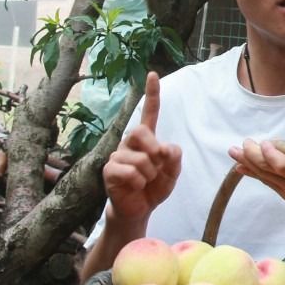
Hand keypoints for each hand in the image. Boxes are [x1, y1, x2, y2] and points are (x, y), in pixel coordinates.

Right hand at [102, 72, 181, 224]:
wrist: (139, 210)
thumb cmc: (154, 188)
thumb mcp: (172, 173)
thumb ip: (174, 158)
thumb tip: (165, 148)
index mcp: (146, 139)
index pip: (149, 112)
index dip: (152, 94)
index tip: (152, 74)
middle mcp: (129, 143)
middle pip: (140, 131)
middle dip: (154, 150)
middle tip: (156, 166)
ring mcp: (117, 156)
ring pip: (140, 158)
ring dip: (150, 173)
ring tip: (145, 181)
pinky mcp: (109, 170)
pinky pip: (131, 173)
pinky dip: (139, 182)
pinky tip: (135, 187)